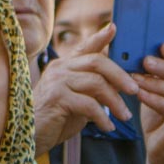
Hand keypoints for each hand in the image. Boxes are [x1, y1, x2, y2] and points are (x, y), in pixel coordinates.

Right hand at [32, 26, 139, 151]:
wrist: (28, 135)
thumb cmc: (55, 119)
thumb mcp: (78, 100)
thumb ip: (93, 89)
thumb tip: (119, 85)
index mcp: (65, 65)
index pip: (86, 47)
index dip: (101, 37)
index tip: (115, 28)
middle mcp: (60, 68)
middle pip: (97, 62)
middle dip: (120, 76)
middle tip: (135, 91)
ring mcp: (57, 81)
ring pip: (96, 83)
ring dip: (115, 101)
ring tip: (125, 116)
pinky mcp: (56, 98)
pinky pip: (88, 104)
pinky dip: (102, 117)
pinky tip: (108, 127)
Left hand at [137, 43, 163, 163]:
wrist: (160, 151)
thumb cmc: (159, 119)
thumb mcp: (158, 92)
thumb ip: (157, 74)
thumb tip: (142, 51)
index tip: (162, 46)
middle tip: (145, 60)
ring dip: (156, 82)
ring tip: (136, 77)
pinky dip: (154, 100)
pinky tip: (140, 94)